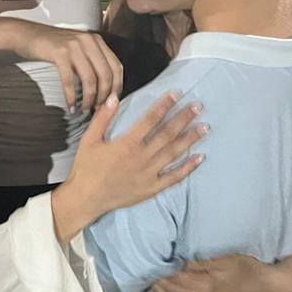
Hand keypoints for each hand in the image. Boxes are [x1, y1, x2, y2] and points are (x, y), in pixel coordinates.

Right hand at [17, 26, 122, 113]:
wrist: (25, 34)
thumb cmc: (51, 45)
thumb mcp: (77, 47)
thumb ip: (91, 59)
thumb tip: (105, 86)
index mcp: (96, 41)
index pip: (116, 66)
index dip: (117, 87)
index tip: (112, 102)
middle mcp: (88, 41)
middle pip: (105, 74)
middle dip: (104, 96)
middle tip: (98, 109)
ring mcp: (74, 46)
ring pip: (90, 79)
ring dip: (89, 98)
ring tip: (85, 109)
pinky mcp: (59, 53)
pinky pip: (69, 80)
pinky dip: (71, 97)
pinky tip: (70, 106)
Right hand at [61, 92, 205, 227]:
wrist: (87, 198)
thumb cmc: (87, 167)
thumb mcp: (89, 140)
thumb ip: (102, 118)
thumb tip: (114, 97)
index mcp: (127, 144)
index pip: (150, 120)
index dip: (165, 105)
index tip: (177, 94)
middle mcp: (142, 157)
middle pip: (167, 134)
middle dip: (184, 119)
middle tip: (198, 107)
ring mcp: (149, 174)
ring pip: (174, 153)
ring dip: (190, 139)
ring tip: (205, 127)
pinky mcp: (152, 188)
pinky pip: (174, 177)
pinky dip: (188, 167)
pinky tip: (200, 158)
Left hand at [151, 254, 276, 291]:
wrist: (268, 290)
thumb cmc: (248, 270)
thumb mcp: (224, 260)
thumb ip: (201, 265)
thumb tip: (181, 265)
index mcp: (206, 286)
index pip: (177, 280)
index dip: (165, 274)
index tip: (154, 267)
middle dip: (161, 286)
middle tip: (150, 276)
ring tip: (154, 289)